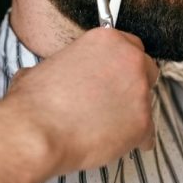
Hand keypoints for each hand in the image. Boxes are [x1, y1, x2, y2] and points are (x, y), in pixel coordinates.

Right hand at [5, 28, 159, 173]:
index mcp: (106, 40)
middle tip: (113, 100)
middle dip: (133, 85)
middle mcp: (129, 60)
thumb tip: (56, 75)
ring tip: (105, 126)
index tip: (113, 75)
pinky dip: (133, 139)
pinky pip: (147, 133)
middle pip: (146, 70)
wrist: (37, 131)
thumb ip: (66, 66)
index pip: (130, 45)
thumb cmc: (35, 101)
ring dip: (131, 112)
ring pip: (147, 102)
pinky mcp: (143, 123)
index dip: (120, 64)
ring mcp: (139, 92)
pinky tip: (112, 142)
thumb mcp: (47, 66)